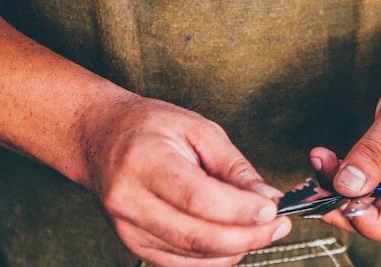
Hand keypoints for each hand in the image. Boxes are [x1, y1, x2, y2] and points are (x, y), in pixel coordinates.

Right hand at [76, 93, 291, 265]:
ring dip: (237, 248)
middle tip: (279, 225)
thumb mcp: (198, 129)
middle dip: (248, 236)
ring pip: (194, 256)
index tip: (273, 208)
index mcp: (144, 161)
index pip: (199, 198)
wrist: (101, 138)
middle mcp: (130, 200)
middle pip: (198, 236)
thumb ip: (234, 167)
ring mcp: (128, 229)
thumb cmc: (150, 127)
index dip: (241, 210)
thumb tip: (268, 199)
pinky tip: (235, 239)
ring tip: (261, 229)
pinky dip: (215, 258)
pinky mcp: (133, 245)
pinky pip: (182, 264)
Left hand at [310, 65, 380, 243]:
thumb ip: (374, 153)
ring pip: (371, 210)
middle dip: (343, 201)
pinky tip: (331, 163)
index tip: (334, 197)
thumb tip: (346, 185)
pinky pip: (371, 195)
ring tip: (321, 160)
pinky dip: (348, 182)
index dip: (364, 220)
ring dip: (341, 190)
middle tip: (313, 177)